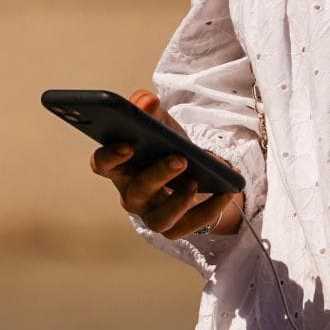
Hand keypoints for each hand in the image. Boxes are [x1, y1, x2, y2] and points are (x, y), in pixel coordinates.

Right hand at [90, 89, 243, 238]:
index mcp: (120, 166)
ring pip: (158, 219)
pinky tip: (226, 191)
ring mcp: (151, 215)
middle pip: (135, 192)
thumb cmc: (168, 145)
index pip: (102, 164)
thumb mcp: (161, 122)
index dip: (111, 156)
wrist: (194, 170)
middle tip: (179, 159)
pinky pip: (190, 226)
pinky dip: (210, 209)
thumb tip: (146, 101)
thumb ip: (149, 108)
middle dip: (156, 175)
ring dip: (178, 201)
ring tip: (195, 181)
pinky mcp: (174, 228)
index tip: (128, 144)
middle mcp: (131, 194)